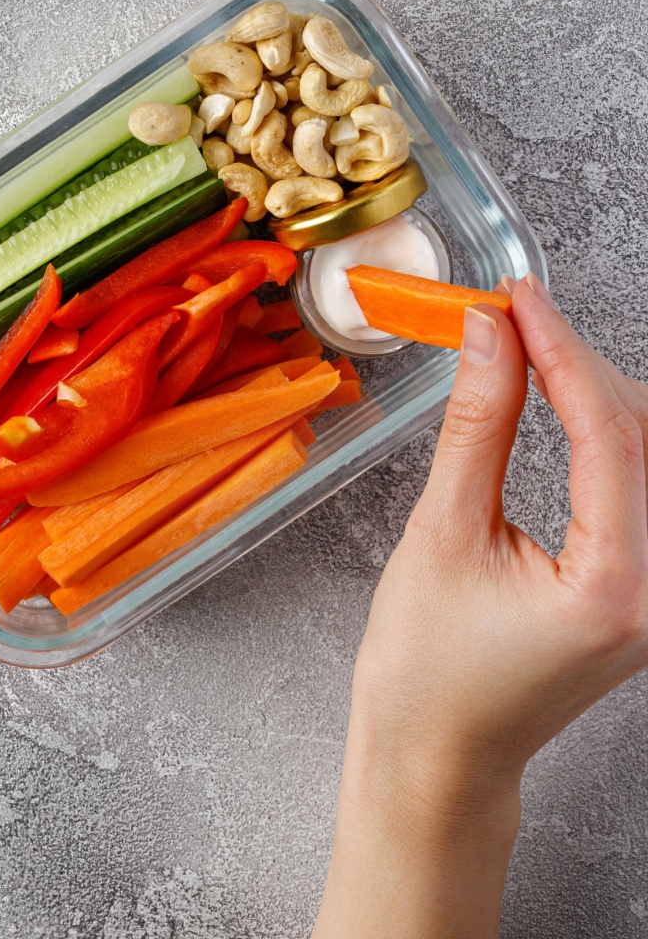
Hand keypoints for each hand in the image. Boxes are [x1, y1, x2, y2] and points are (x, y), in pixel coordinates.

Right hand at [313, 275, 647, 938]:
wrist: (437, 754)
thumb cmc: (426, 670)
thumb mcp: (441, 533)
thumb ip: (476, 426)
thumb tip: (488, 338)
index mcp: (617, 587)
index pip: (609, 433)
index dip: (561, 350)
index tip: (516, 297)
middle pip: (645, 435)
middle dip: (579, 363)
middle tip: (510, 314)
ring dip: (592, 390)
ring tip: (524, 345)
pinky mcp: (640, 586)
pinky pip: (638, 482)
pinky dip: (598, 429)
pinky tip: (557, 398)